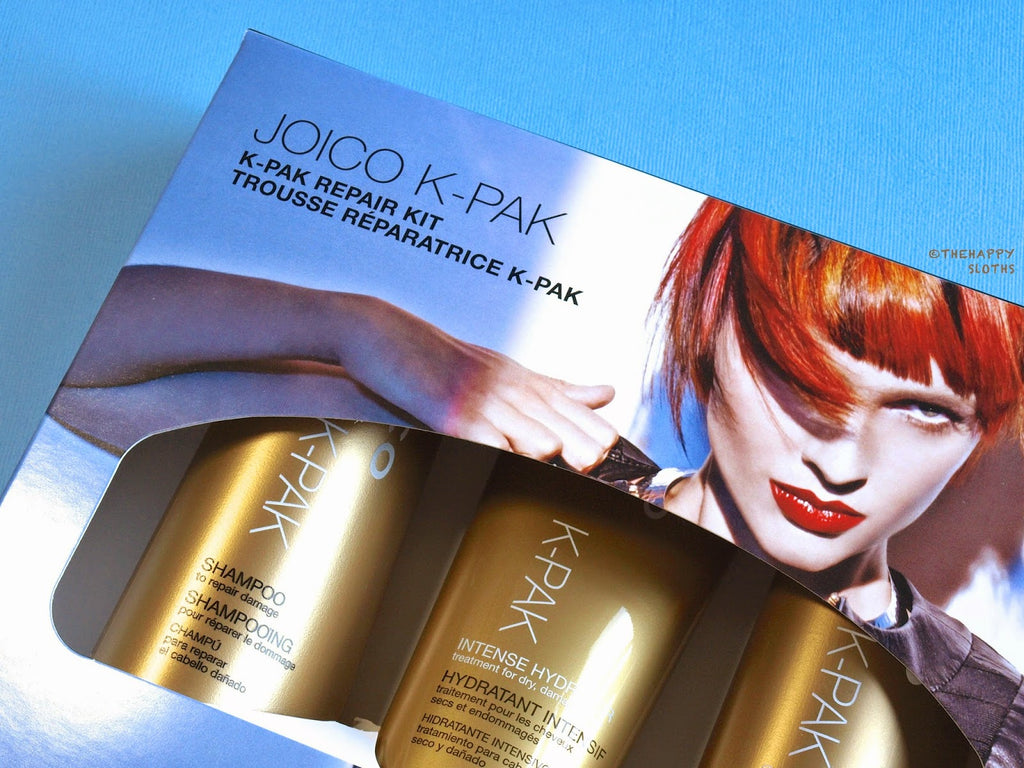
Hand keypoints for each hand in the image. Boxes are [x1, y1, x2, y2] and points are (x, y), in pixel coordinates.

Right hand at [334, 296, 618, 470]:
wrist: (388, 335)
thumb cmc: (447, 360)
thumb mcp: (508, 369)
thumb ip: (557, 387)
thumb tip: (607, 393)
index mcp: (531, 384)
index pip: (586, 418)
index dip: (607, 448)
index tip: (629, 479)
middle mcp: (517, 393)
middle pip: (573, 434)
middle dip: (595, 465)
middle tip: (618, 494)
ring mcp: (488, 405)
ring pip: (542, 441)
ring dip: (559, 469)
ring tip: (581, 492)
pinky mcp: (457, 417)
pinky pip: (492, 447)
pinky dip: (508, 465)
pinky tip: (521, 480)